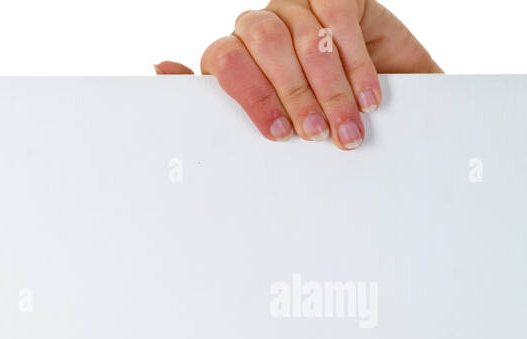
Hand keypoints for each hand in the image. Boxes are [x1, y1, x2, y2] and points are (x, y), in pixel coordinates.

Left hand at [155, 0, 442, 149]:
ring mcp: (298, 7)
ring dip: (331, 90)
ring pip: (308, 38)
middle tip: (314, 134)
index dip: (252, 95)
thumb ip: (216, 99)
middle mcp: (260, 26)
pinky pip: (341, 21)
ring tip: (345, 129)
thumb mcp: (265, 119)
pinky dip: (356, 65)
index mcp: (232, 54)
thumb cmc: (307, 115)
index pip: (226, 60)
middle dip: (294, 94)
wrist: (372, 100)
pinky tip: (367, 98)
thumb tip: (160, 66)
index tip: (277, 133)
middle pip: (266, 45)